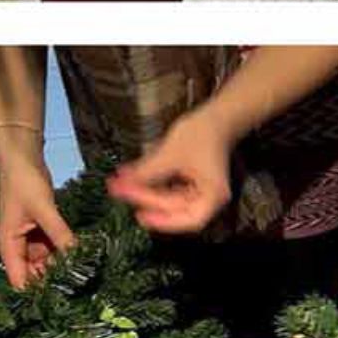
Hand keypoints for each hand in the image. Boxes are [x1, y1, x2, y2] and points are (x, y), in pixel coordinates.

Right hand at [0, 148, 77, 288]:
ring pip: (47, 263)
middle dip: (55, 278)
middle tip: (82, 278)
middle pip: (35, 275)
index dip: (39, 292)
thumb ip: (60, 235)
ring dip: (63, 264)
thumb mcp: (44, 209)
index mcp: (8, 247)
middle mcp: (16, 248)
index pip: (20, 282)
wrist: (21, 157)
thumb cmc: (24, 181)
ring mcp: (28, 241)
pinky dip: (64, 251)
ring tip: (85, 265)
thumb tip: (78, 257)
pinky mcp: (39, 232)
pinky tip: (80, 252)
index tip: (63, 296)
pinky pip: (52, 249)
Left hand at [108, 110, 231, 235]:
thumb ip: (147, 172)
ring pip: (167, 199)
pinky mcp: (189, 181)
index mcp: (212, 196)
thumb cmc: (202, 133)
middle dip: (146, 199)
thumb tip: (123, 185)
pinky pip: (167, 188)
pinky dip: (150, 183)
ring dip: (144, 192)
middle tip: (121, 190)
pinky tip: (131, 176)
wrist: (217, 115)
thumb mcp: (171, 154)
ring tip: (120, 184)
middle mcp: (208, 197)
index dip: (164, 222)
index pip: (189, 220)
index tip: (141, 216)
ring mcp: (198, 190)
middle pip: (174, 208)